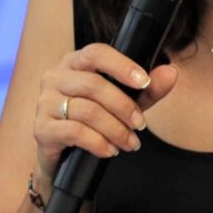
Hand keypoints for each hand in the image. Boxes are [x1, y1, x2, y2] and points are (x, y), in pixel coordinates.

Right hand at [33, 43, 177, 185]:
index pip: (97, 53)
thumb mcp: (126, 101)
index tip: (145, 81)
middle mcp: (55, 77)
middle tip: (141, 124)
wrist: (64, 158)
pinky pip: (75, 132)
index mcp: (75, 62)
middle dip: (124, 106)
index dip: (122, 65)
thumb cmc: (96, 120)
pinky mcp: (41, 129)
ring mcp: (44, 103)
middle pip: (94, 85)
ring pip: (87, 110)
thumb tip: (171, 72)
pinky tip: (110, 150)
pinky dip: (99, 142)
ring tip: (130, 142)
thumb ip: (148, 88)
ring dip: (115, 129)